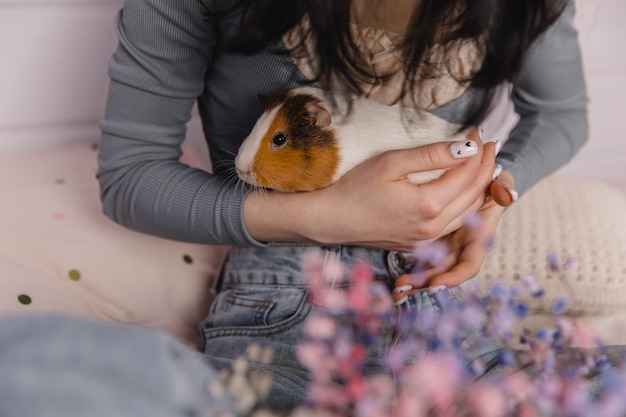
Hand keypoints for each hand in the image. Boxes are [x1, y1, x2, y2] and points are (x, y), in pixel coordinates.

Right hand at [243, 138, 497, 251]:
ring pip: (469, 213)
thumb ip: (432, 155)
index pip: (467, 174)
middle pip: (474, 194)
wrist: (332, 220)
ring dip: (480, 189)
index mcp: (428, 205)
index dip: (478, 151)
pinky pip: (454, 225)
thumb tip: (468, 147)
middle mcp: (433, 227)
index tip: (480, 132)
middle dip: (486, 168)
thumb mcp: (392, 163)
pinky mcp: (419, 244)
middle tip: (490, 145)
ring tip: (484, 166)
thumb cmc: (356, 188)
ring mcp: (427, 239)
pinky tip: (465, 192)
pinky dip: (466, 207)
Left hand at [391, 169, 516, 303]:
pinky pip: (422, 259)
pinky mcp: (433, 238)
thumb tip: (507, 196)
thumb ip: (504, 185)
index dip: (455, 276)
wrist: (475, 170)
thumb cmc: (489, 176)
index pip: (469, 263)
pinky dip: (411, 270)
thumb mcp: (499, 179)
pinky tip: (395, 282)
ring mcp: (448, 243)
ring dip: (416, 281)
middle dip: (426, 284)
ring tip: (397, 289)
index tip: (436, 284)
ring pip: (432, 270)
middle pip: (445, 274)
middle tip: (404, 288)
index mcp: (479, 236)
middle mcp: (464, 245)